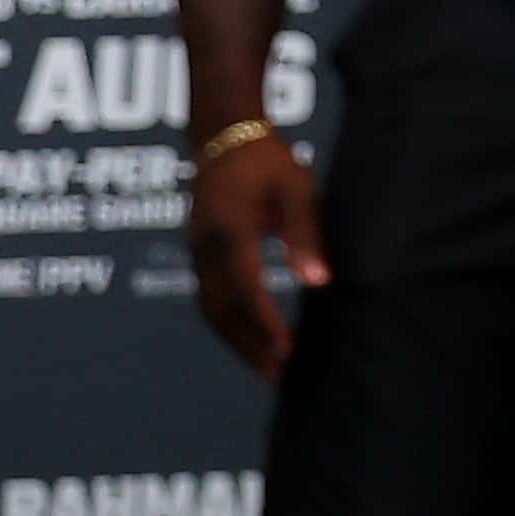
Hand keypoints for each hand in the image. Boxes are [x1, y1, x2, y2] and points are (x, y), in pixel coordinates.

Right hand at [185, 131, 324, 378]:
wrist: (224, 137)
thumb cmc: (269, 162)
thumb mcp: (297, 187)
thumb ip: (305, 234)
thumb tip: (318, 282)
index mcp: (230, 230)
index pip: (247, 289)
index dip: (267, 324)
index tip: (288, 352)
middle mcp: (206, 249)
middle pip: (223, 311)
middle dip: (251, 347)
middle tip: (282, 377)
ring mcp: (197, 254)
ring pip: (212, 311)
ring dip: (239, 343)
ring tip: (269, 370)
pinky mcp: (199, 256)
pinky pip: (210, 300)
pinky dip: (229, 326)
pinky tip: (251, 342)